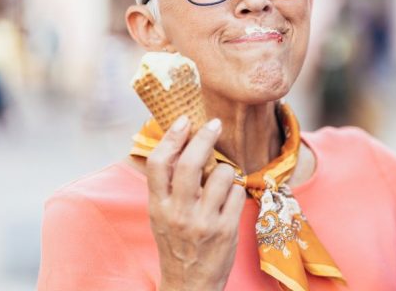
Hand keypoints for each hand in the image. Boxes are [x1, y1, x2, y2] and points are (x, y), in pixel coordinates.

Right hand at [146, 116, 245, 290]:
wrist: (189, 284)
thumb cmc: (176, 244)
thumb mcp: (161, 216)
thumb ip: (168, 186)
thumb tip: (180, 144)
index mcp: (157, 206)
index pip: (159, 163)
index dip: (171, 137)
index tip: (184, 120)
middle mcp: (178, 213)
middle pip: (192, 162)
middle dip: (205, 137)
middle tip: (215, 124)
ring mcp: (203, 222)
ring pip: (222, 174)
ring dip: (227, 170)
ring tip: (223, 180)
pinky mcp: (225, 230)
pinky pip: (238, 193)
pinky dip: (237, 190)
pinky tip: (230, 200)